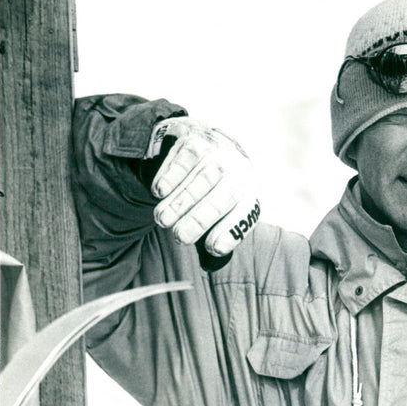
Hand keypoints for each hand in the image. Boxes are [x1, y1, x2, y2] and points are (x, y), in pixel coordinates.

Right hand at [145, 118, 260, 258]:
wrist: (204, 141)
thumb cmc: (211, 187)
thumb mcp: (221, 208)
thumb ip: (216, 235)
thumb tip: (209, 265)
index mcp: (248, 192)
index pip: (245, 214)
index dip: (230, 232)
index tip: (213, 248)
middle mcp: (238, 171)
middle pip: (222, 198)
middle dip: (199, 219)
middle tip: (179, 237)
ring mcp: (217, 153)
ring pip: (199, 181)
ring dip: (178, 202)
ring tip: (162, 220)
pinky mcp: (194, 140)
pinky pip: (182, 161)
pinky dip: (168, 178)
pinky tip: (158, 192)